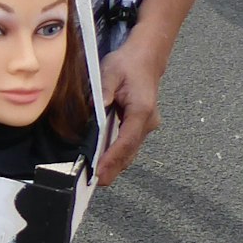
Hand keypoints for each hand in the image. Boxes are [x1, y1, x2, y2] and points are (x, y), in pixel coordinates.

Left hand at [95, 36, 167, 185]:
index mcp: (141, 110)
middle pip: (130, 150)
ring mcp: (146, 125)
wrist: (145, 59)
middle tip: (96, 183)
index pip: (126, 140)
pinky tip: (105, 163)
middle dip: (114, 168)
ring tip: (98, 178)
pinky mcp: (140, 125)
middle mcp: (147, 122)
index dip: (113, 157)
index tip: (100, 170)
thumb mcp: (111, 72)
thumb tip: (96, 106)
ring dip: (116, 164)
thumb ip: (104, 90)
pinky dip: (118, 155)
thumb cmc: (127, 64)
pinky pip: (129, 144)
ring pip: (130, 150)